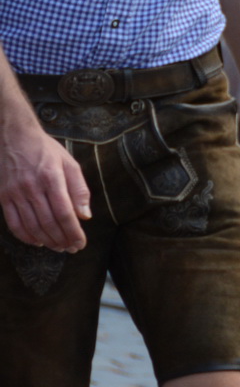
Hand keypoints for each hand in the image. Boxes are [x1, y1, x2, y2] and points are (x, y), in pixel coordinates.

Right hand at [0, 119, 90, 251]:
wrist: (15, 137)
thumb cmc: (46, 151)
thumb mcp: (70, 163)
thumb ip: (79, 190)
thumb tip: (85, 215)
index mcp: (52, 178)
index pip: (64, 213)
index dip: (73, 232)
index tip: (81, 243)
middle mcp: (32, 187)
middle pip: (48, 222)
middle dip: (62, 239)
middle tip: (72, 248)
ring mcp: (15, 193)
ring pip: (32, 226)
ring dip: (47, 241)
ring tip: (59, 247)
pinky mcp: (4, 197)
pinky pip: (13, 223)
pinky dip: (26, 236)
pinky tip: (37, 241)